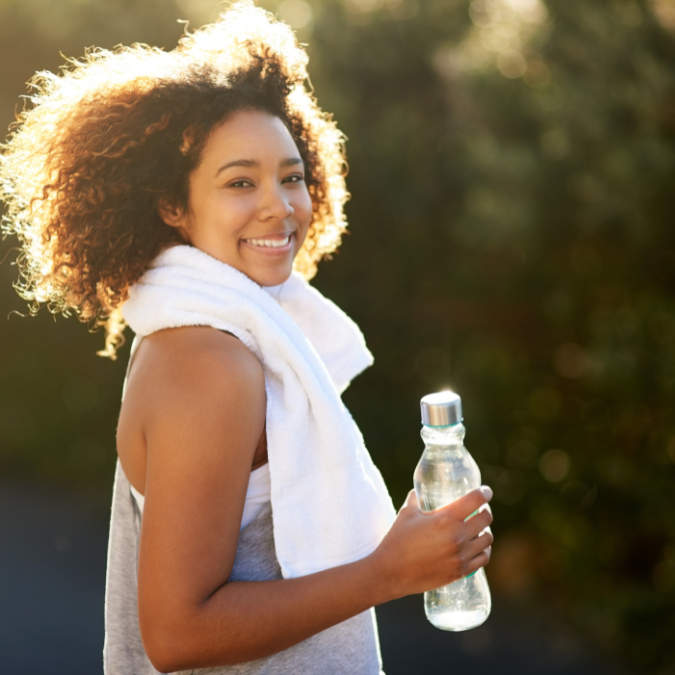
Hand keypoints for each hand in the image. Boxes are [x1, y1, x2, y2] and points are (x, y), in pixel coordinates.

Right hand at [371, 486, 492, 600]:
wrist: (391, 573)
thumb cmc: (397, 540)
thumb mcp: (407, 513)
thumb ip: (416, 499)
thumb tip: (420, 491)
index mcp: (446, 519)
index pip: (476, 500)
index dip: (484, 493)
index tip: (486, 491)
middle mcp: (457, 536)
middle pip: (486, 519)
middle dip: (485, 511)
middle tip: (480, 509)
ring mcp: (461, 556)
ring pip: (487, 539)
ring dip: (485, 531)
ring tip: (478, 528)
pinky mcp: (460, 571)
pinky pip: (483, 558)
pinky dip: (484, 550)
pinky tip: (478, 546)